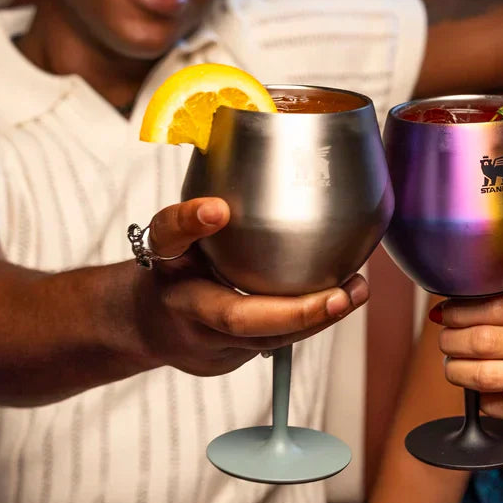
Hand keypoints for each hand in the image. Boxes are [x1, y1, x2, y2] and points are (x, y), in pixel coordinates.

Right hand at [129, 197, 369, 375]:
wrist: (147, 325)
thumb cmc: (177, 265)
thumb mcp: (179, 230)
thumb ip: (208, 205)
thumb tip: (260, 145)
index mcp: (166, 258)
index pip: (169, 235)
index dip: (189, 221)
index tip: (216, 208)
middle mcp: (184, 301)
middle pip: (232, 316)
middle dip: (290, 312)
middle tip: (336, 296)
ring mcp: (206, 337)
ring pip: (265, 339)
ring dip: (316, 319)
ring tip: (354, 293)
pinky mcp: (227, 357)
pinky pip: (274, 344)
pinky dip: (312, 322)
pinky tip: (346, 299)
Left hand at [433, 290, 502, 434]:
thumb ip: (496, 308)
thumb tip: (442, 311)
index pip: (492, 306)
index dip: (458, 313)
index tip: (443, 316)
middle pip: (483, 341)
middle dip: (452, 342)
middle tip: (446, 344)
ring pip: (485, 376)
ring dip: (457, 371)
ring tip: (455, 367)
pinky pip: (494, 405)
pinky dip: (479, 398)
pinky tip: (484, 391)